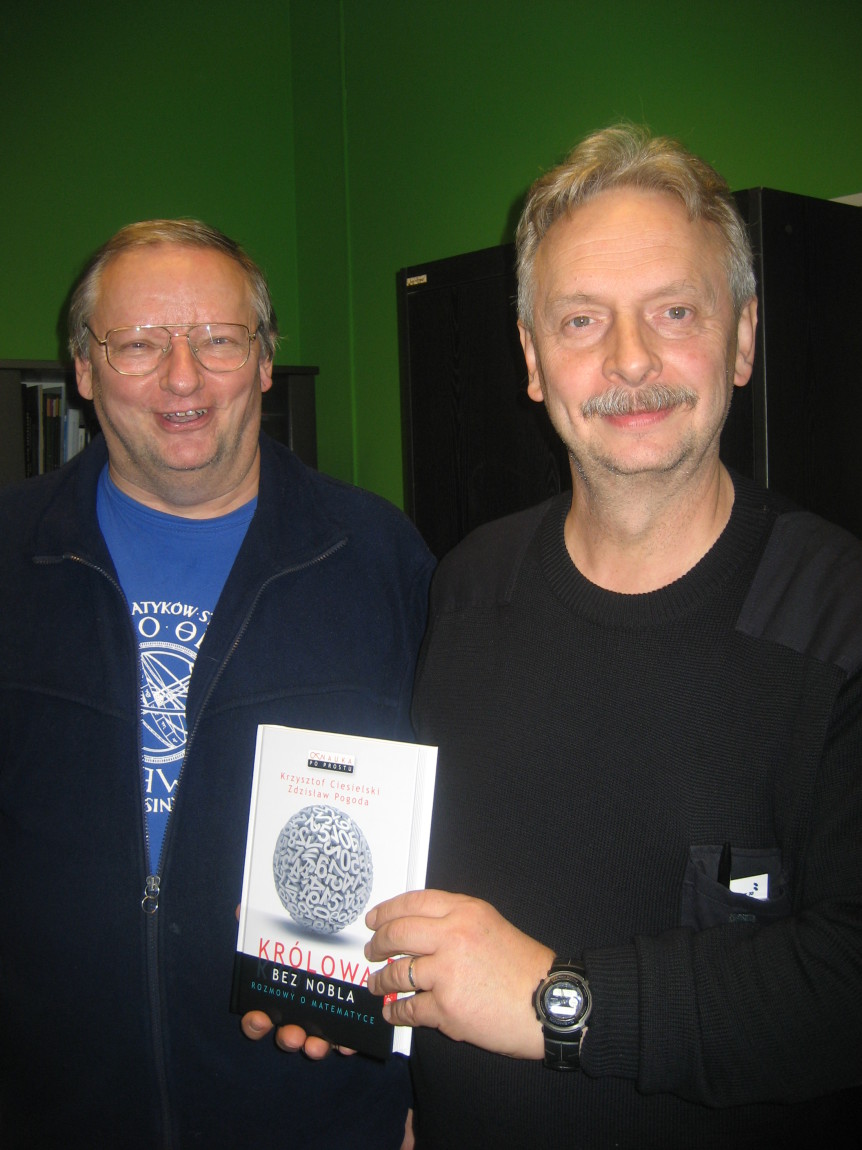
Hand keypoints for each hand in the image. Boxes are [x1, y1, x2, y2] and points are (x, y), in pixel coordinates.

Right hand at [235, 906, 353, 1058]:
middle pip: (287, 1035)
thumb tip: (240, 911)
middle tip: (293, 1034)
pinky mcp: (346, 1019)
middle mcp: (297, 1012)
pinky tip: (347, 1043)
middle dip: (287, 1039)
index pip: (258, 1019)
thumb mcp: (281, 925)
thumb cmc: (303, 933)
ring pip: (313, 1043)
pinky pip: (344, 1039)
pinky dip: (344, 1044)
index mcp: (278, 996)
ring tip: (316, 1043)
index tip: (259, 1018)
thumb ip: (260, 920)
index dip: (255, 1024)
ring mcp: (321, 1019)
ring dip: (313, 1047)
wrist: (336, 918)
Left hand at [365, 889, 553, 1058]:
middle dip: (378, 943)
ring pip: (396, 972)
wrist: (548, 1005)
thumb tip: (419, 928)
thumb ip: (457, 921)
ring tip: (377, 984)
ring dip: (381, 980)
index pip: (414, 903)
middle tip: (371, 950)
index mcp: (466, 912)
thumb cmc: (525, 969)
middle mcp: (453, 936)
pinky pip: (408, 1008)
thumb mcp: (492, 925)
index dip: (387, 910)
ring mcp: (447, 973)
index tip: (374, 918)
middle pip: (397, 933)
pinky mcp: (446, 1008)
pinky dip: (395, 1012)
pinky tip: (392, 1012)